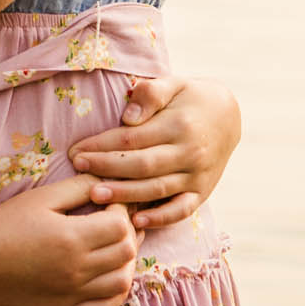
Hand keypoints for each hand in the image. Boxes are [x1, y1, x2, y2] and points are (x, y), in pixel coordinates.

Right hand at [0, 175, 138, 305]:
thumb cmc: (6, 222)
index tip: (108, 203)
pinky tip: (107, 276)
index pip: (121, 225)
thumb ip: (77, 188)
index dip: (121, 210)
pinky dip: (115, 292)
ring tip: (112, 250)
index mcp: (71, 238)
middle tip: (113, 224)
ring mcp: (73, 294)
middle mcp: (77, 269)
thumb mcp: (42, 198)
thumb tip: (107, 181)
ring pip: (122, 282)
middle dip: (127, 234)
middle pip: (127, 253)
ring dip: (125, 264)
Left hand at [68, 75, 240, 229]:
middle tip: (78, 169)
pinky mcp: (202, 192)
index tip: (76, 149)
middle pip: (141, 165)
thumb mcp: (173, 84)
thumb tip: (127, 115)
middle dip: (106, 168)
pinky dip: (160, 219)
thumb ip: (150, 93)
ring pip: (157, 189)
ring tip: (95, 195)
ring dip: (125, 195)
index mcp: (179, 125)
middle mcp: (190, 153)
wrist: (229, 117)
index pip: (132, 138)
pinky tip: (136, 221)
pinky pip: (181, 210)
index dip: (102, 145)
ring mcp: (197, 176)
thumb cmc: (190, 98)